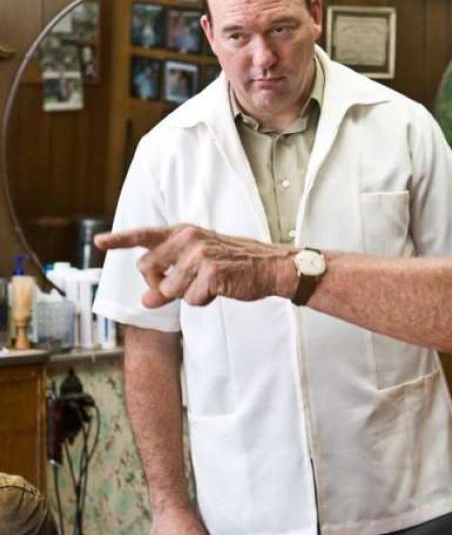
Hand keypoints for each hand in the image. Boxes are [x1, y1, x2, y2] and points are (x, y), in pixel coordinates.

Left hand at [95, 224, 295, 307]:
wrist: (270, 267)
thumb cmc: (233, 264)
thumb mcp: (197, 265)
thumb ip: (167, 279)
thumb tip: (145, 301)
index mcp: (183, 232)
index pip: (145, 234)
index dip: (119, 239)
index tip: (99, 241)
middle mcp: (188, 239)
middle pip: (147, 270)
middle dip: (160, 284)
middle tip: (184, 284)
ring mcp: (199, 255)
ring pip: (169, 290)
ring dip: (187, 295)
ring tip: (210, 284)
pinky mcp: (211, 273)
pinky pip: (192, 300)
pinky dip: (204, 302)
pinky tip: (220, 290)